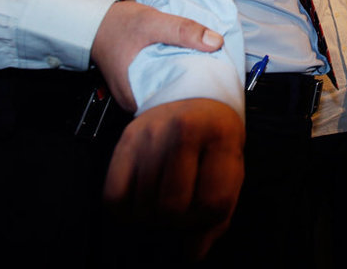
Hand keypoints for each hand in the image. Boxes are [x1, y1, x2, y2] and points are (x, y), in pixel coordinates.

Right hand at [92, 1, 222, 111]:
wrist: (95, 21)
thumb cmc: (117, 24)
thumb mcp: (150, 22)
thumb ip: (182, 30)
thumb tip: (215, 42)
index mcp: (134, 98)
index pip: (174, 106)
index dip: (197, 95)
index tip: (216, 82)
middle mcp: (134, 102)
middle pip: (173, 101)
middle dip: (195, 89)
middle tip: (215, 74)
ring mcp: (136, 95)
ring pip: (169, 93)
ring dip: (186, 81)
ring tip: (206, 70)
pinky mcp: (140, 86)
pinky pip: (163, 84)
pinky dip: (176, 75)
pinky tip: (189, 66)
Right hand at [103, 98, 244, 262]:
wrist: (192, 94)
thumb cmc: (214, 137)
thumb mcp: (231, 166)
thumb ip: (219, 212)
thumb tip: (194, 252)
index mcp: (220, 136)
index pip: (212, 203)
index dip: (208, 220)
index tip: (205, 212)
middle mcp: (183, 131)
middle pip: (172, 208)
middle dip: (178, 220)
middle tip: (183, 208)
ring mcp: (150, 135)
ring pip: (143, 206)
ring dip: (153, 216)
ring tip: (165, 199)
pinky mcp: (125, 140)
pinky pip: (114, 196)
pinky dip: (126, 210)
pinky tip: (142, 199)